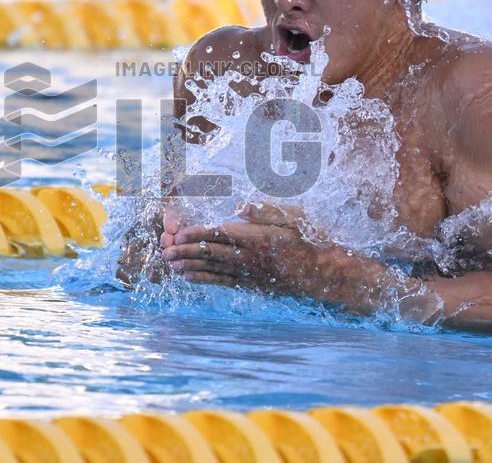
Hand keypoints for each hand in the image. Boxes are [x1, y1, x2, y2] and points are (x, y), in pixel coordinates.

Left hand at [160, 201, 332, 293]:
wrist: (326, 274)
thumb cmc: (312, 240)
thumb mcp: (296, 218)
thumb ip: (267, 212)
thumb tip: (241, 206)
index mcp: (259, 239)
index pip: (221, 234)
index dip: (198, 233)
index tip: (180, 232)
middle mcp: (250, 259)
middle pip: (211, 254)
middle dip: (186, 252)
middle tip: (165, 251)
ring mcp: (250, 274)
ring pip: (213, 270)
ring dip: (189, 266)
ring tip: (170, 264)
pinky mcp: (251, 285)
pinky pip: (222, 282)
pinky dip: (203, 279)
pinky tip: (188, 277)